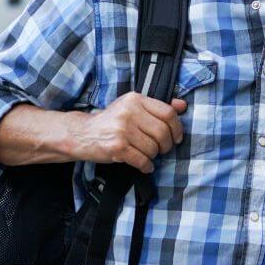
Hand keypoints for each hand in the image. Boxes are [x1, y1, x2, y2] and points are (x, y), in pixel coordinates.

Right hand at [72, 93, 186, 171]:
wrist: (82, 134)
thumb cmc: (111, 121)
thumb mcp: (133, 107)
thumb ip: (157, 107)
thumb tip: (182, 105)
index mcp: (135, 99)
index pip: (168, 112)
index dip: (177, 128)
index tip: (176, 137)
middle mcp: (129, 112)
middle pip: (162, 132)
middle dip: (166, 145)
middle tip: (162, 149)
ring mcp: (122, 130)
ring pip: (153, 148)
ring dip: (153, 156)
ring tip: (147, 155)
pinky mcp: (116, 147)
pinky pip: (142, 160)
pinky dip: (146, 166)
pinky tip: (144, 165)